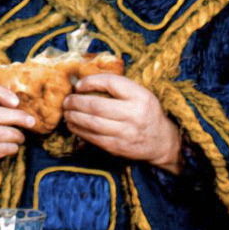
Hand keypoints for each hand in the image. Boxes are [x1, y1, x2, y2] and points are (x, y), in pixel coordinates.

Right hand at [0, 82, 34, 184]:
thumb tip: (17, 94)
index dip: (1, 93)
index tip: (16, 102)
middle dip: (17, 117)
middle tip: (31, 121)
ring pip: (0, 133)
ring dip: (16, 135)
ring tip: (20, 137)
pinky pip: (0, 149)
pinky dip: (11, 147)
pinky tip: (12, 147)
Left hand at [63, 74, 181, 170]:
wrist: (161, 140)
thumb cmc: (145, 112)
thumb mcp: (139, 94)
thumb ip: (117, 88)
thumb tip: (83, 82)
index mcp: (140, 96)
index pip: (110, 83)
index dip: (90, 82)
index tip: (79, 85)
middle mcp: (134, 113)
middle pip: (96, 105)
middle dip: (76, 102)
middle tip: (67, 100)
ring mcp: (126, 132)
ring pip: (92, 123)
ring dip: (74, 117)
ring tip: (67, 112)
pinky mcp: (118, 147)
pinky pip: (93, 138)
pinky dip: (79, 130)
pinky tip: (73, 125)